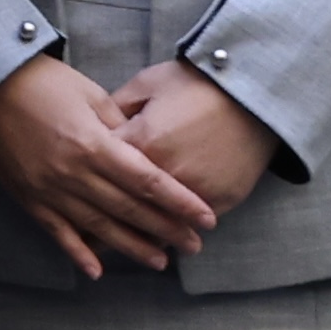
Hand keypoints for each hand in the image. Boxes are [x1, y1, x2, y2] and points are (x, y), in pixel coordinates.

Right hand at [0, 50, 223, 280]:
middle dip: (166, 229)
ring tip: (160, 261)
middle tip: (193, 246)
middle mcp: (74, 173)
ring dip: (133, 247)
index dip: (180, 202)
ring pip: (100, 227)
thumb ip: (120, 127)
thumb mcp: (91, 95)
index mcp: (94, 144)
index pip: (148, 181)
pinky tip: (97, 272)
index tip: (206, 219)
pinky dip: (78, 253)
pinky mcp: (29, 198)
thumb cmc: (45, 83)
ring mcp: (50, 189)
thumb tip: (144, 154)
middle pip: (130, 209)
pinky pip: (58, 232)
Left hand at [105, 62, 284, 233]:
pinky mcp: (219, 201)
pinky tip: (161, 238)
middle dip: (105, 222)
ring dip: (140, 235)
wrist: (253, 94)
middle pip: (125, 206)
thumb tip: (92, 127)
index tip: (78, 196)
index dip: (88, 182)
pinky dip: (173, 230)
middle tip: (90, 237)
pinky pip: (188, 225)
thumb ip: (116, 108)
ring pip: (156, 224)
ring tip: (125, 245)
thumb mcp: (147, 85)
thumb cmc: (195, 84)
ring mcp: (193, 191)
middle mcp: (163, 173)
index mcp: (139, 142)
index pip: (101, 169)